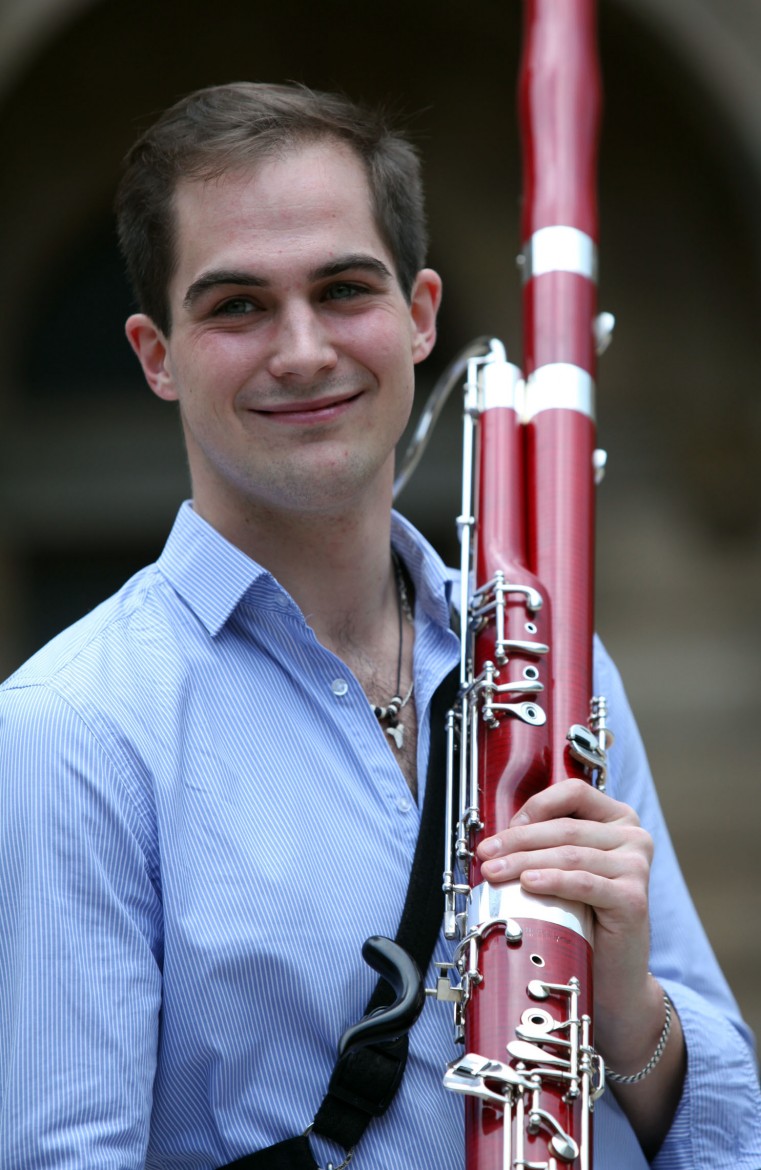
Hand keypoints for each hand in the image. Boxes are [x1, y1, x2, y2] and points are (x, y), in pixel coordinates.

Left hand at [476, 779, 653, 1046]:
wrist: (612, 977)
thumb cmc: (585, 919)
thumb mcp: (564, 870)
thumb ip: (545, 845)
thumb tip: (499, 837)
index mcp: (618, 819)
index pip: (574, 792)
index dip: (536, 806)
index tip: (505, 828)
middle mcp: (633, 837)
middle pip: (565, 827)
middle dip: (518, 841)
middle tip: (485, 854)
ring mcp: (636, 866)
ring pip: (569, 854)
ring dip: (524, 861)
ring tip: (494, 873)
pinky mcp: (633, 898)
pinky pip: (583, 883)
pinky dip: (552, 881)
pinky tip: (528, 883)